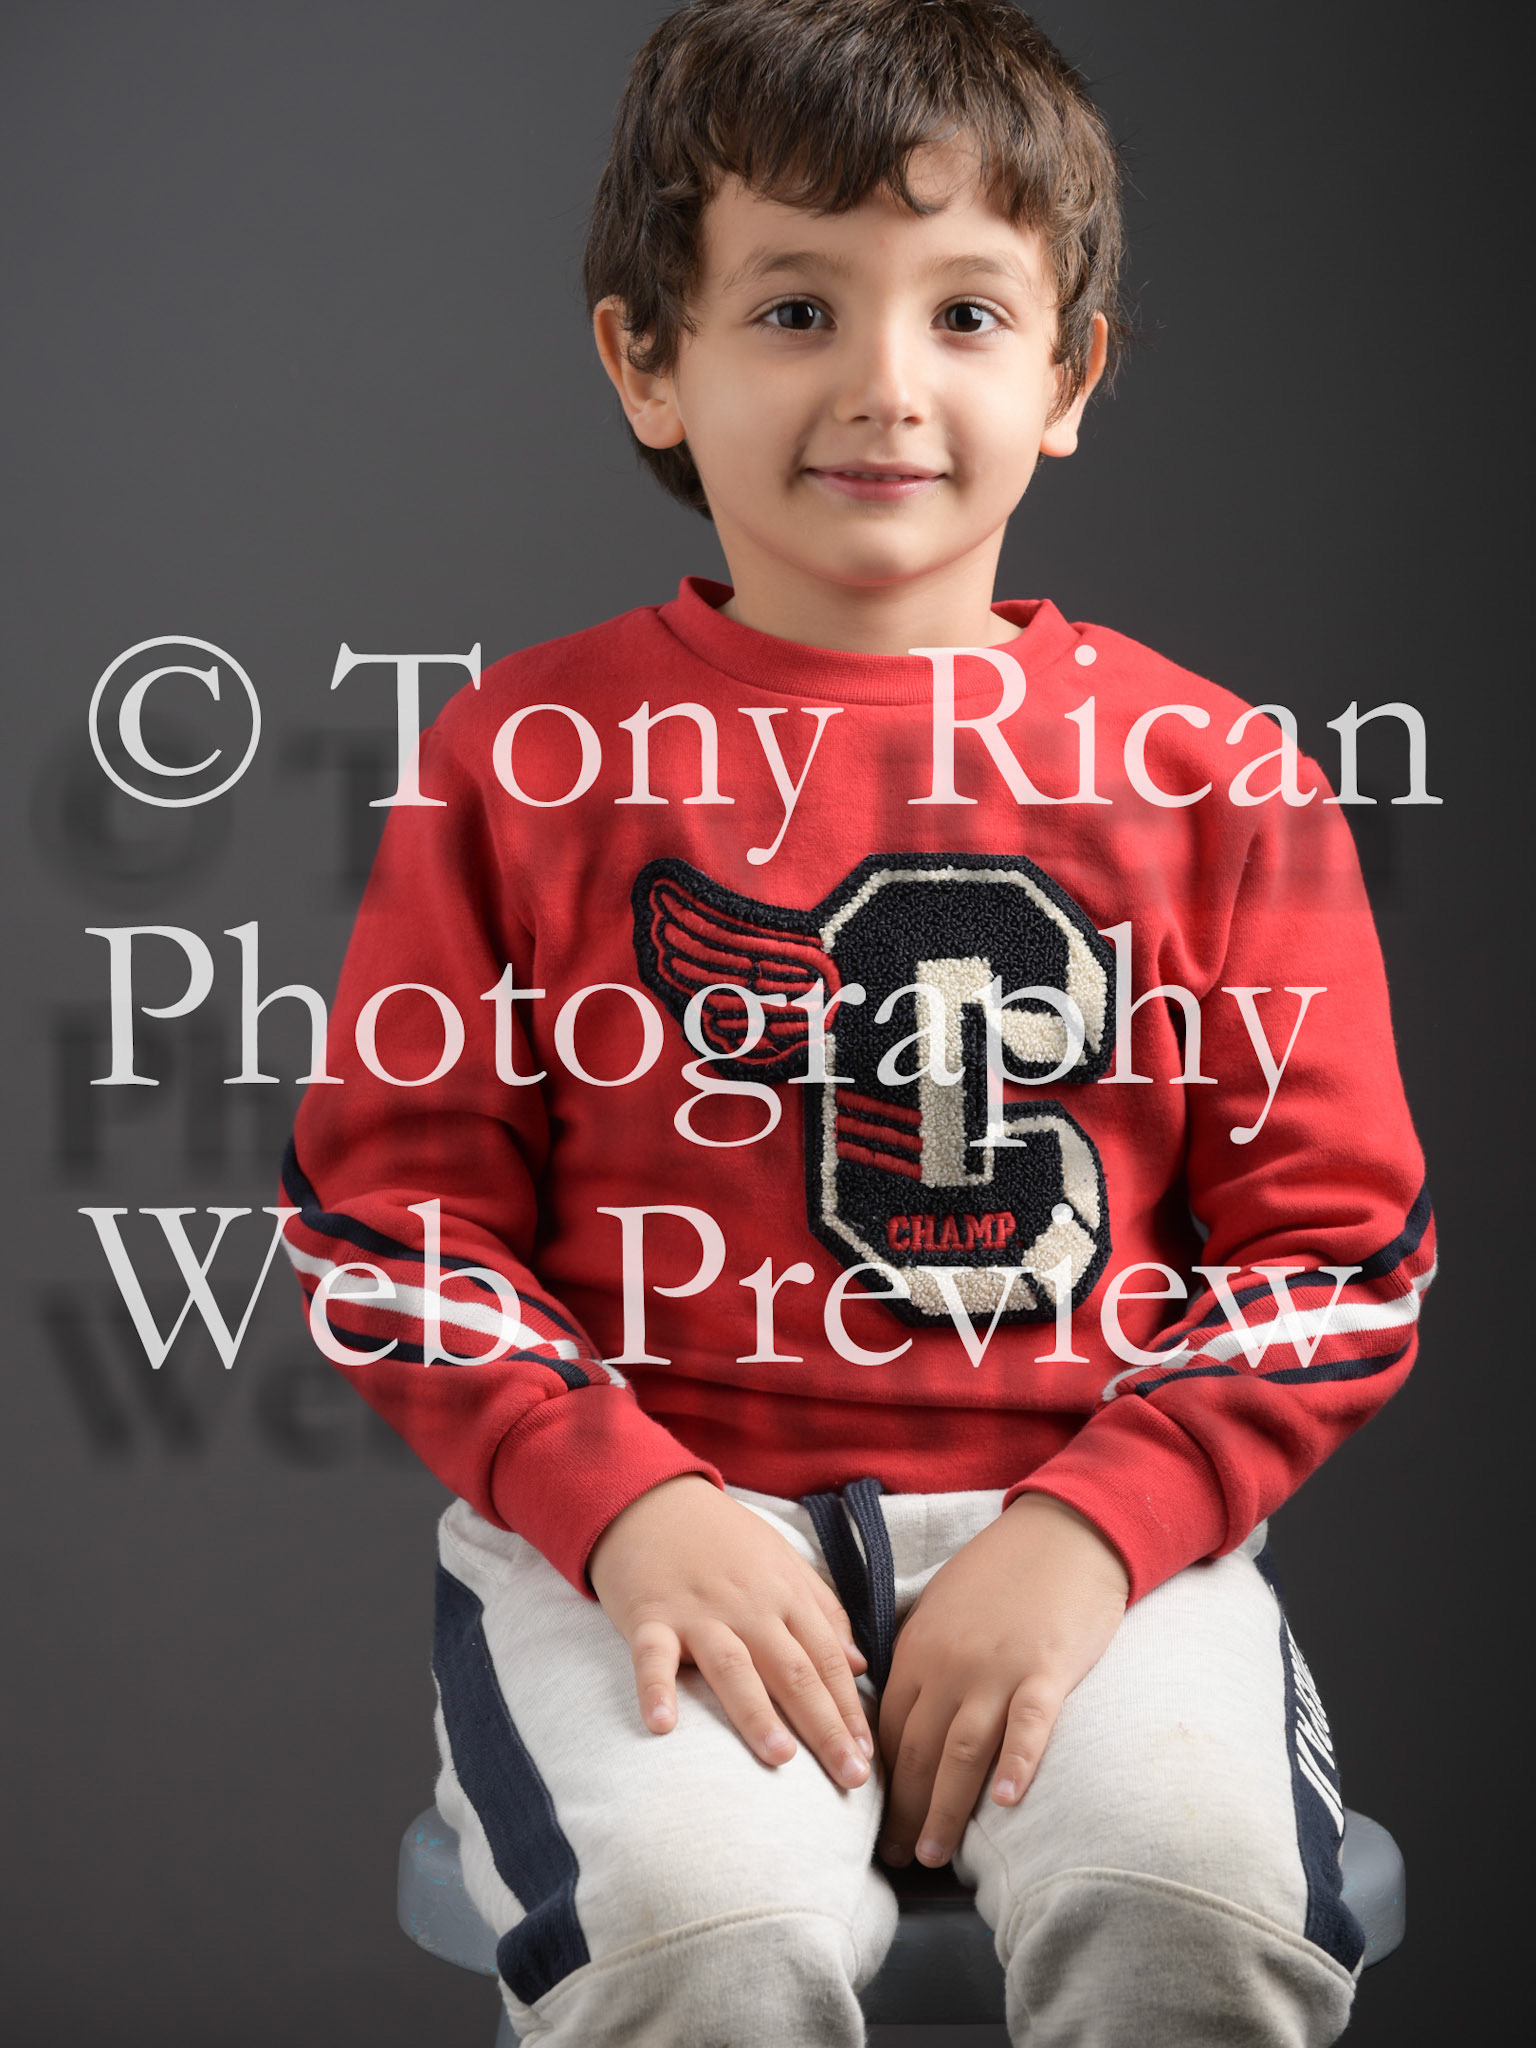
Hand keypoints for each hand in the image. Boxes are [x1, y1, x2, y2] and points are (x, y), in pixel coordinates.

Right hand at [587, 1474, 875, 1789]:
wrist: (653, 1500)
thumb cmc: (724, 1540)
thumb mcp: (782, 1562)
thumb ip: (823, 1612)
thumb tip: (860, 1666)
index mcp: (785, 1595)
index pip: (827, 1659)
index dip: (850, 1710)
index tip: (868, 1758)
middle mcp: (748, 1606)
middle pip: (793, 1670)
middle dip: (824, 1726)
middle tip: (849, 1778)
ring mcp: (698, 1612)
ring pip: (733, 1666)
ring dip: (756, 1713)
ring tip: (780, 1759)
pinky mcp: (649, 1616)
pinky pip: (652, 1656)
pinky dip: (655, 1689)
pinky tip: (662, 1726)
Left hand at [877, 1492, 1128, 1867]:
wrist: (1062, 1533)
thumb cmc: (1001, 1572)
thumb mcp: (941, 1608)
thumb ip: (918, 1657)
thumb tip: (895, 1708)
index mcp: (918, 1649)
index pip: (887, 1728)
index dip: (881, 1780)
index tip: (874, 1821)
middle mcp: (949, 1663)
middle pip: (918, 1749)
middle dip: (903, 1809)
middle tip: (896, 1857)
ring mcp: (998, 1668)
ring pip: (962, 1750)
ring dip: (944, 1807)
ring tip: (932, 1854)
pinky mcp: (1046, 1669)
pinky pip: (1029, 1723)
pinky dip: (1017, 1763)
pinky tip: (1007, 1803)